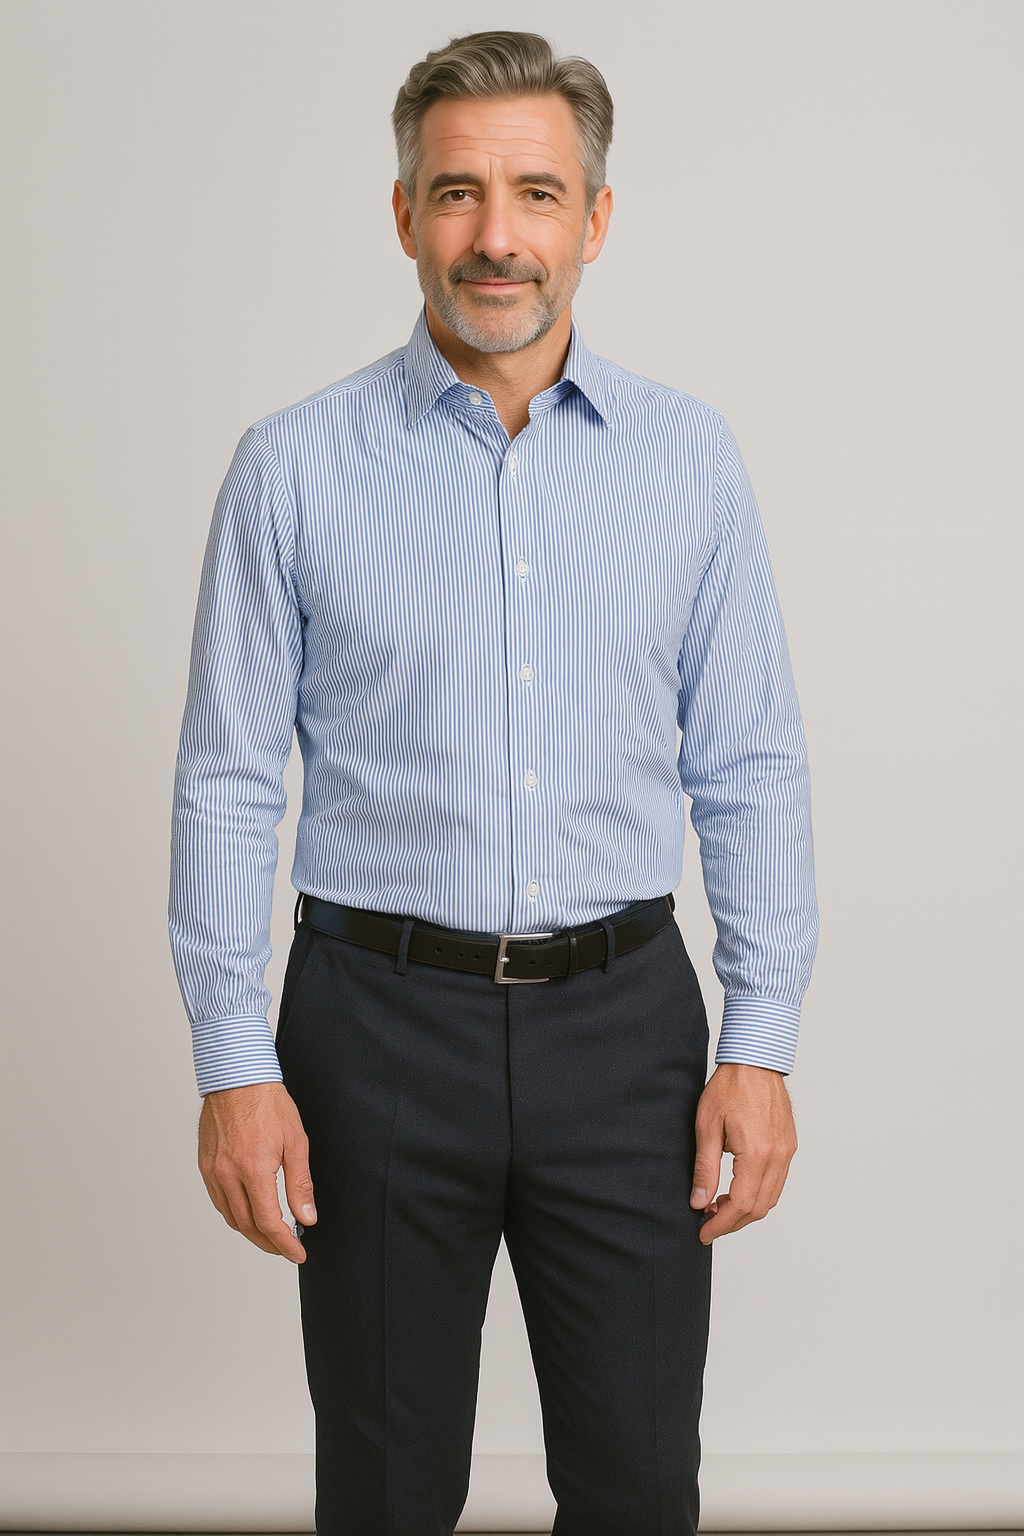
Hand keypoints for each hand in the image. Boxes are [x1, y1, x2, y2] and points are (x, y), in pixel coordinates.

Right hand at [198, 1081, 315, 1261]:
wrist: (237, 1077)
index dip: (285, 1244)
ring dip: (251, 1232)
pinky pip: (219, 1201)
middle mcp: (228, 1175)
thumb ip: (300, 1184)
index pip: (269, 1223)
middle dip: (269, 1244)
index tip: (298, 1252)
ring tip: (270, 1235)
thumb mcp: (296, 1142)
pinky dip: (234, 1214)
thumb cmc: (268, 1103)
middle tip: (287, 1248)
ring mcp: (212, 1171)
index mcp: (253, 1170)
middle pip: (247, 1226)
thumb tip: (306, 1217)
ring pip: (230, 1217)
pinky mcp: (205, 1165)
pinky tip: (248, 1212)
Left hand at [689, 1063, 796, 1243]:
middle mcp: (778, 1157)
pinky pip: (777, 1182)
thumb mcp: (707, 1127)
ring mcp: (787, 1152)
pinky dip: (759, 1194)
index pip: (741, 1205)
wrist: (755, 1061)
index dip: (721, 1225)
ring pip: (771, 1198)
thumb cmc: (729, 1087)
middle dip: (733, 1222)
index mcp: (758, 1153)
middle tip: (708, 1224)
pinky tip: (738, 1190)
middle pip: (759, 1208)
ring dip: (746, 1210)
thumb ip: (705, 1168)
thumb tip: (699, 1202)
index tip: (703, 1233)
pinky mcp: (789, 1146)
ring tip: (719, 1207)